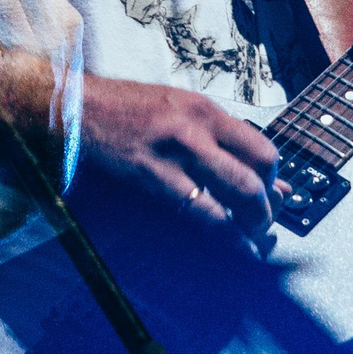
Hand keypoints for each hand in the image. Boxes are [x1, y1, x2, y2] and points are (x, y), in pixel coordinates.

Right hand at [78, 75, 278, 232]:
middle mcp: (198, 128)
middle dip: (267, 207)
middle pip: (254, 173)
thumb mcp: (181, 110)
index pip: (262, 148)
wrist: (81, 106)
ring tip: (252, 237)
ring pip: (235, 193)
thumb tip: (251, 168)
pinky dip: (225, 233)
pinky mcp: (153, 175)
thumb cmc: (129, 108)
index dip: (272, 178)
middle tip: (264, 222)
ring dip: (252, 222)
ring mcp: (176, 152)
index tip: (267, 192)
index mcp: (206, 110)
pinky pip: (200, 209)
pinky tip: (234, 247)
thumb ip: (218, 138)